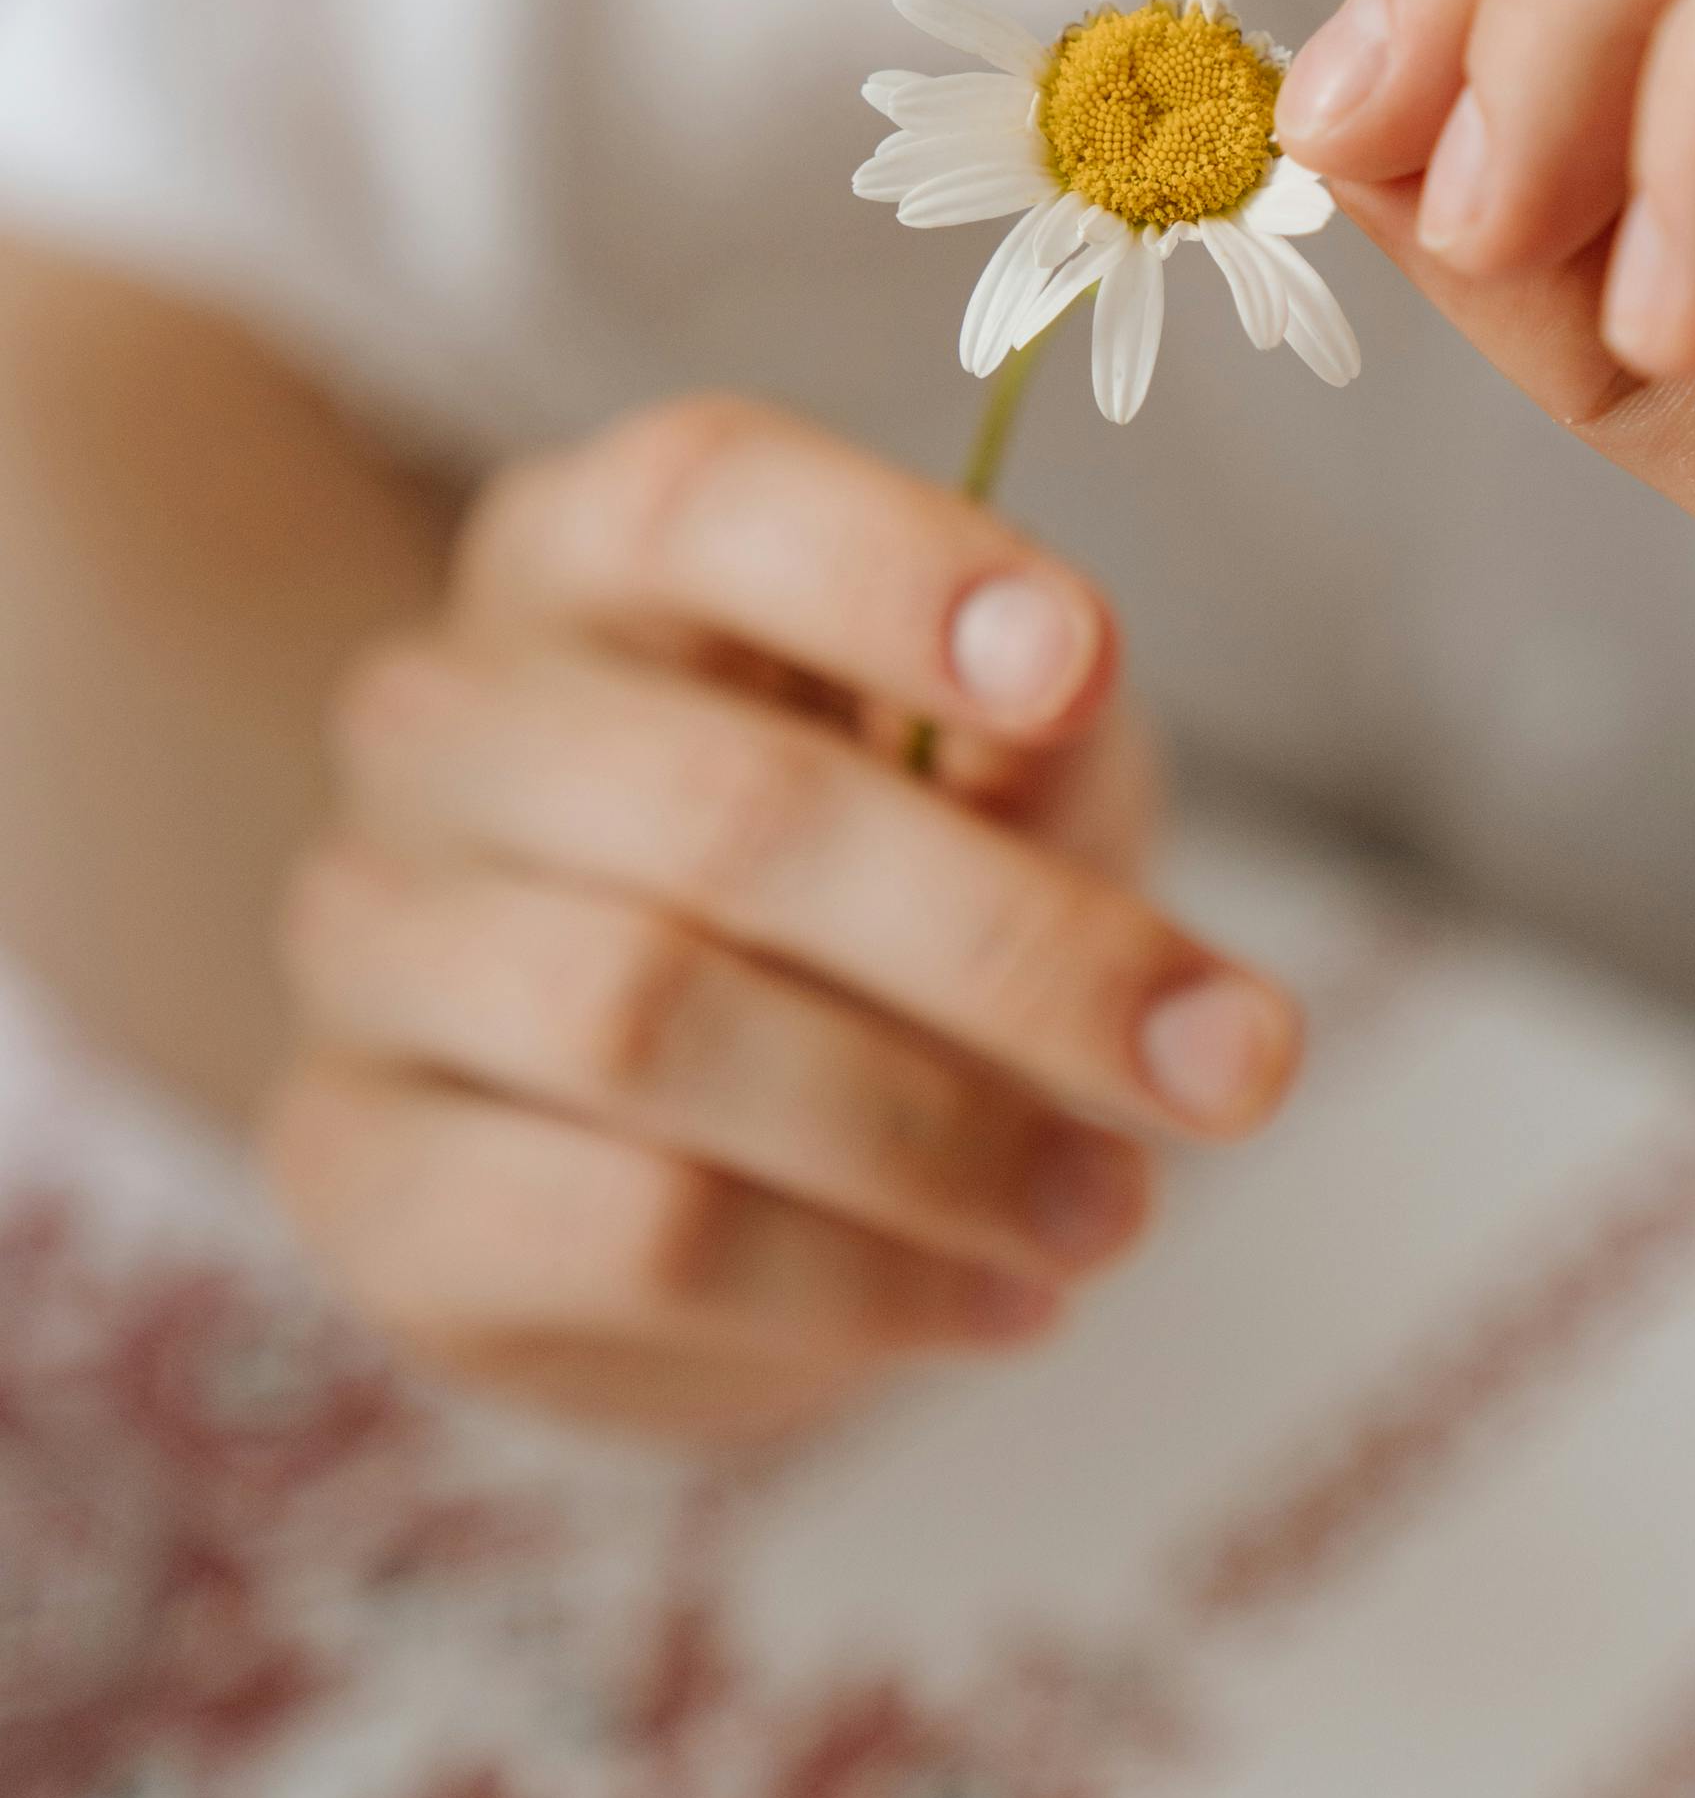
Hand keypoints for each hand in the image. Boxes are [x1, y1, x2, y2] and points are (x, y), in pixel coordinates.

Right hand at [263, 398, 1299, 1437]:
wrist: (695, 1147)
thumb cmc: (882, 887)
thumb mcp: (1001, 773)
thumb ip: (1035, 730)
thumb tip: (1067, 694)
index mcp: (584, 554)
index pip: (698, 497)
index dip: (889, 569)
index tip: (1080, 666)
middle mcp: (439, 718)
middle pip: (721, 804)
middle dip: (1013, 947)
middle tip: (1232, 1065)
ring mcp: (367, 942)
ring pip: (648, 1020)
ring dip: (937, 1136)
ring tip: (1118, 1211)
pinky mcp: (360, 1170)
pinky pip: (618, 1224)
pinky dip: (848, 1276)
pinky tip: (994, 1300)